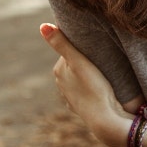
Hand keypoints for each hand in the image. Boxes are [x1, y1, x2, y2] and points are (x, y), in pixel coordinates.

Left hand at [40, 23, 132, 146]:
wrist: (105, 119)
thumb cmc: (94, 88)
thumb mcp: (78, 61)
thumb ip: (61, 43)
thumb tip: (42, 26)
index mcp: (58, 71)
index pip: (70, 50)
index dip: (83, 47)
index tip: (96, 47)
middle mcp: (60, 84)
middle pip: (74, 65)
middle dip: (85, 61)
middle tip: (102, 60)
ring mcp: (70, 97)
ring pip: (80, 79)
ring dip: (88, 76)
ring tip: (103, 74)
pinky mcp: (81, 107)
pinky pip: (86, 93)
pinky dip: (91, 89)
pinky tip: (100, 89)